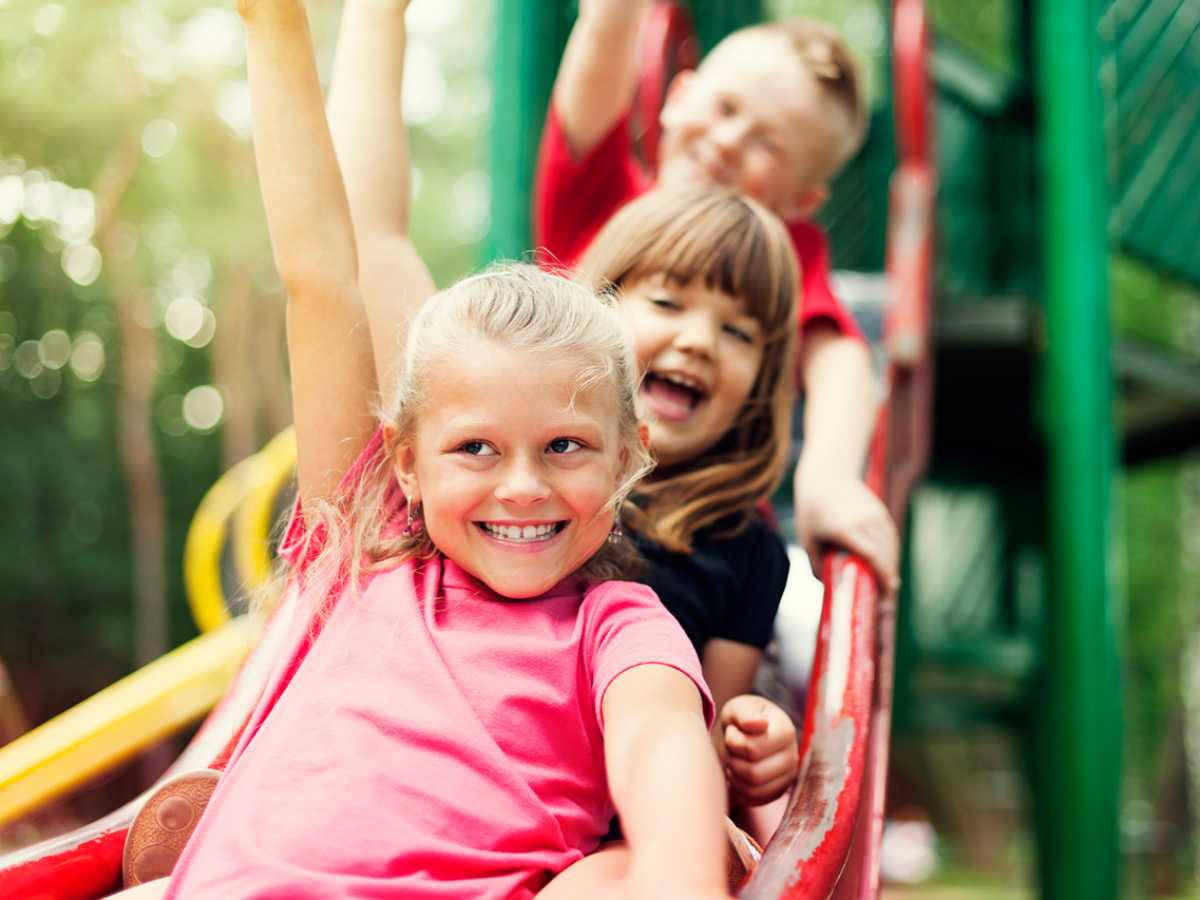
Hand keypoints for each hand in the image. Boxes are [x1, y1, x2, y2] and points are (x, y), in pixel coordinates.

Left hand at [719, 695, 798, 806]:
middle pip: (753, 773)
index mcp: (786, 731)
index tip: (732, 730)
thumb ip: (745, 713)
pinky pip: (753, 799)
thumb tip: (760, 724)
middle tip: (729, 747)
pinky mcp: (778, 791)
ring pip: (752, 788)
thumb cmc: (742, 718)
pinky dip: (738, 787)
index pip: (753, 749)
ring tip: (733, 757)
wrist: (749, 731)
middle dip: (732, 760)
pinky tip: (737, 771)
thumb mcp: (739, 707)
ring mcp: (787, 777)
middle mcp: (792, 756)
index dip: (733, 741)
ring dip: (734, 774)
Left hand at [794, 466, 899, 592]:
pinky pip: (891, 536)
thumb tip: (827, 586)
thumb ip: (815, 564)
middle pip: (885, 555)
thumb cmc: (811, 510)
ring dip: (892, 566)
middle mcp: (864, 521)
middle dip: (888, 578)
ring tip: (886, 585)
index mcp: (845, 530)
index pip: (872, 556)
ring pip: (891, 546)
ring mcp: (875, 514)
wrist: (825, 475)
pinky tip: (888, 565)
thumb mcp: (807, 538)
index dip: (882, 576)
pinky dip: (892, 552)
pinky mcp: (880, 511)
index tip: (885, 592)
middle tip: (885, 599)